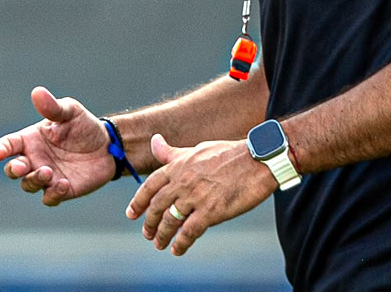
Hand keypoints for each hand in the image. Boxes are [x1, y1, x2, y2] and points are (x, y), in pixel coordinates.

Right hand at [0, 86, 114, 205]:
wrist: (108, 145)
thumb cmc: (84, 125)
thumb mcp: (70, 111)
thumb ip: (53, 107)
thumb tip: (37, 92)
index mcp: (30, 139)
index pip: (8, 145)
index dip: (1, 149)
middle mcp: (34, 159)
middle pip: (13, 169)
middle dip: (14, 169)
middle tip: (23, 166)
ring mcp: (46, 176)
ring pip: (28, 185)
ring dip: (34, 180)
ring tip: (48, 172)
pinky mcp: (60, 190)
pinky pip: (49, 198)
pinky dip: (53, 194)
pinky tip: (63, 184)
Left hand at [126, 133, 278, 255]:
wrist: (258, 159)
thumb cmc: (230, 153)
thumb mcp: (197, 148)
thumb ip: (173, 152)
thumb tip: (154, 141)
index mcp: (179, 165)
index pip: (150, 186)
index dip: (138, 202)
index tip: (132, 214)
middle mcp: (183, 181)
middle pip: (157, 206)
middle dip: (149, 222)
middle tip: (147, 233)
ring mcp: (196, 196)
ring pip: (170, 221)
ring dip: (162, 235)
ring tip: (160, 244)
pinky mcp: (211, 211)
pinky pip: (189, 232)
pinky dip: (181, 243)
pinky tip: (178, 249)